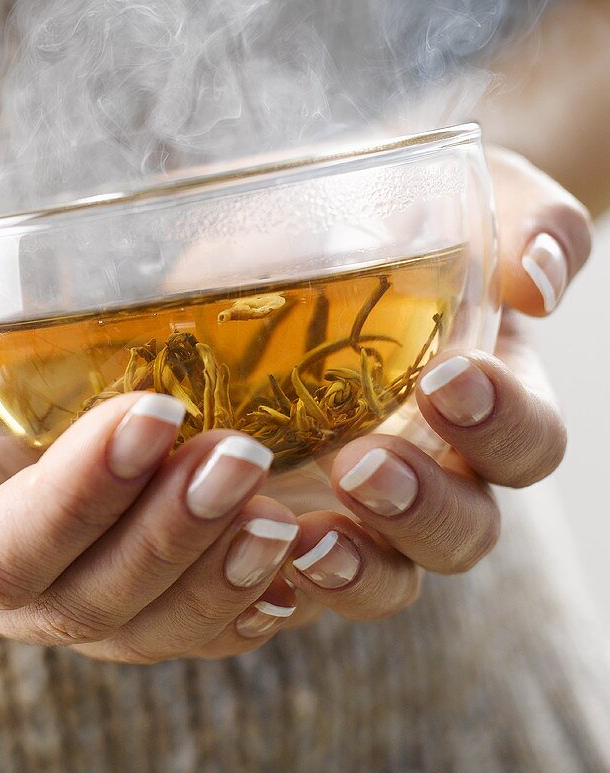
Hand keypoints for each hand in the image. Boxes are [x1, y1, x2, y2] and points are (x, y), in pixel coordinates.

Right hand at [0, 147, 590, 659]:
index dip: (76, 498)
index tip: (151, 413)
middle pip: (82, 602)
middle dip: (168, 536)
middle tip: (242, 455)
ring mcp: (43, 583)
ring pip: (139, 624)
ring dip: (216, 573)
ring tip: (285, 509)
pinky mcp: (95, 562)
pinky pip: (171, 612)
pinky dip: (237, 594)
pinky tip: (296, 552)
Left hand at [274, 147, 591, 626]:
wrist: (326, 223)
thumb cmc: (416, 213)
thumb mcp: (484, 197)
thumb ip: (531, 225)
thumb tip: (536, 279)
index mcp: (493, 399)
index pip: (526, 441)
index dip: (500, 424)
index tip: (447, 379)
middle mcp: (439, 464)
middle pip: (463, 529)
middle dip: (422, 508)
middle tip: (362, 464)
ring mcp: (364, 501)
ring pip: (387, 574)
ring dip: (355, 568)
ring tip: (304, 540)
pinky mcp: (292, 509)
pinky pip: (294, 570)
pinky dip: (274, 574)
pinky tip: (236, 549)